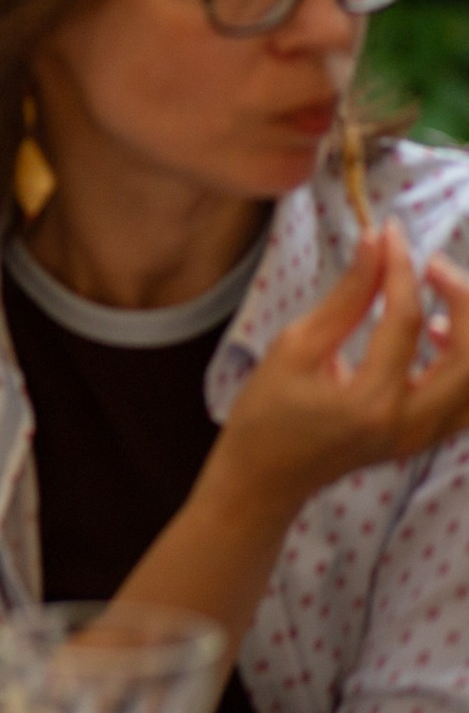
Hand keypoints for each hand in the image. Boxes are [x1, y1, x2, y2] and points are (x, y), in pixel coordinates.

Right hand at [207, 221, 468, 525]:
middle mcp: (410, 424)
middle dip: (459, 299)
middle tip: (427, 265)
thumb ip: (345, 298)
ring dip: (466, 330)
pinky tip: (434, 334)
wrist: (265, 479)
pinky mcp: (425, 437)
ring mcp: (424, 436)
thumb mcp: (294, 348)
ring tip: (434, 297)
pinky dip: (462, 360)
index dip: (400, 270)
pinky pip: (465, 397)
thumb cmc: (264, 414)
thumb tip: (375, 244)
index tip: (390, 233)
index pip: (404, 321)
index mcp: (370, 402)